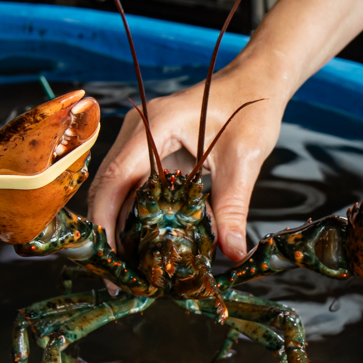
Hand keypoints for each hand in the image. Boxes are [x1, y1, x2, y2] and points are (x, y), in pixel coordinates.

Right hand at [87, 60, 289, 261]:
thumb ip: (233, 208)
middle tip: (118, 279)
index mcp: (154, 124)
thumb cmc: (250, 110)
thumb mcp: (244, 161)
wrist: (255, 83)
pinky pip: (135, 187)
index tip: (111, 261)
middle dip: (108, 234)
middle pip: (108, 188)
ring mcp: (140, 139)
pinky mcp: (149, 151)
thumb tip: (233, 253)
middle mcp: (138, 130)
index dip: (107, 222)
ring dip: (121, 228)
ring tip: (129, 271)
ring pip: (118, 191)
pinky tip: (145, 247)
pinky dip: (137, 217)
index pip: (116, 178)